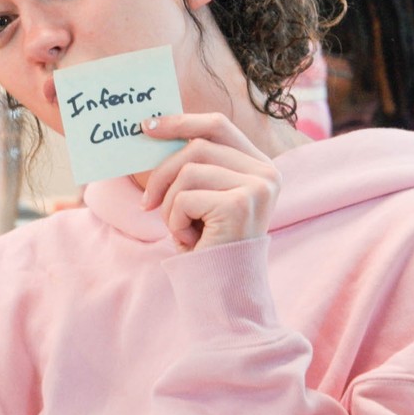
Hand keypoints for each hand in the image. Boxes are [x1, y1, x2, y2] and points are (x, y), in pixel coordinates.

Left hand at [139, 114, 279, 251]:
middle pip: (197, 146)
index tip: (147, 126)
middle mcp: (267, 172)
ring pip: (188, 172)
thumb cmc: (210, 245)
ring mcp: (257, 187)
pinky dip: (175, 221)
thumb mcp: (203, 198)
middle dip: (162, 173)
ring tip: (181, 229)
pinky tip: (190, 240)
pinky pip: (185, 198)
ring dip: (170, 204)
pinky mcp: (240, 205)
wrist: (225, 292)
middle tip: (146, 203)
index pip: (217, 125)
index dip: (181, 122)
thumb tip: (154, 128)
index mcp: (260, 166)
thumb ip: (194, 165)